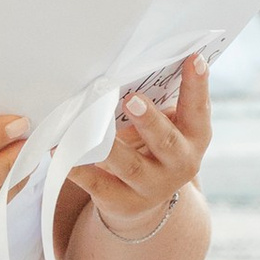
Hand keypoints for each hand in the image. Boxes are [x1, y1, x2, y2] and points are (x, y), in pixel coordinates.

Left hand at [68, 56, 210, 241]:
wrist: (143, 201)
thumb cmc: (154, 147)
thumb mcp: (168, 127)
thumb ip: (161, 101)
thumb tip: (133, 64)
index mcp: (194, 137)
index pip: (198, 109)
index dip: (197, 86)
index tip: (194, 58)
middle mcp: (180, 164)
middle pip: (167, 142)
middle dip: (149, 120)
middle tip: (131, 99)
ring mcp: (152, 186)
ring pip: (130, 166)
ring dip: (110, 147)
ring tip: (88, 128)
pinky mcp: (122, 201)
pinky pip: (98, 184)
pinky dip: (79, 168)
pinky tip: (61, 150)